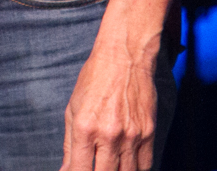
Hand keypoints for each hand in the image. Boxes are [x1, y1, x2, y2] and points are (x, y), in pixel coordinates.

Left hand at [59, 0, 187, 170]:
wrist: (125, 56)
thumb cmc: (94, 80)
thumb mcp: (73, 108)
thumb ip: (70, 144)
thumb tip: (67, 170)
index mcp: (85, 128)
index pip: (79, 170)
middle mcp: (109, 135)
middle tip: (94, 166)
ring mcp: (132, 136)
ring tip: (110, 166)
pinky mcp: (150, 134)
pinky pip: (146, 165)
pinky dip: (136, 170)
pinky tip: (127, 165)